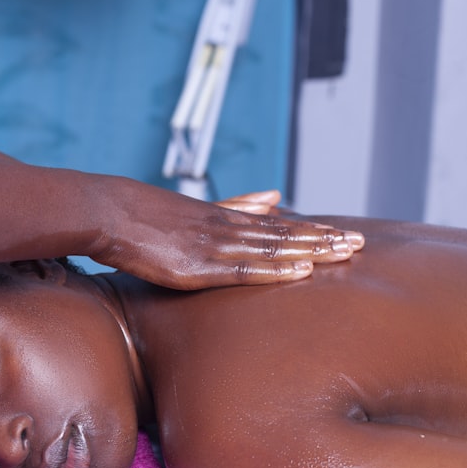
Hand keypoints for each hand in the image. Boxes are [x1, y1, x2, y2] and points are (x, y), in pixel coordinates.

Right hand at [89, 186, 363, 289]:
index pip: (279, 226)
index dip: (313, 230)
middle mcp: (225, 229)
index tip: (344, 233)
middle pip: (284, 235)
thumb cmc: (140, 214)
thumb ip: (235, 205)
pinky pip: (243, 269)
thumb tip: (274, 196)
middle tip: (360, 243)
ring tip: (345, 253)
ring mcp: (212, 246)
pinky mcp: (196, 266)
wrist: (106, 212)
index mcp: (224, 218)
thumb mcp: (192, 208)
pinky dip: (276, 270)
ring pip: (272, 248)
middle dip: (324, 239)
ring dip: (312, 251)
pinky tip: (302, 271)